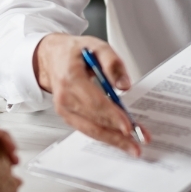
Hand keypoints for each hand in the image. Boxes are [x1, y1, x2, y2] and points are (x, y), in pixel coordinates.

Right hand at [33, 34, 146, 156]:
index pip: (93, 102)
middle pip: (93, 121)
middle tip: (138, 142)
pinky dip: (104, 136)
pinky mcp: (67, 116)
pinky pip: (87, 130)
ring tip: (131, 146)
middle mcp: (64, 96)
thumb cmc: (74, 52)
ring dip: (112, 140)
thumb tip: (124, 85)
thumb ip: (112, 63)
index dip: (112, 116)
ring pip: (90, 130)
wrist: (52, 57)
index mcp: (70, 77)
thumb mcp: (97, 45)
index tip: (128, 126)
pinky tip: (117, 140)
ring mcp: (63, 109)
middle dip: (117, 134)